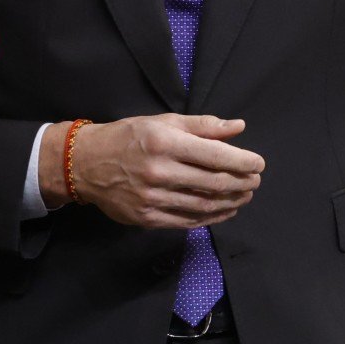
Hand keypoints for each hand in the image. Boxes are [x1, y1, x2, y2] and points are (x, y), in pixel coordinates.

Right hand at [40, 113, 263, 228]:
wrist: (85, 164)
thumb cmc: (129, 137)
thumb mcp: (164, 122)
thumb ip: (203, 126)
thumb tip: (238, 127)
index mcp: (165, 143)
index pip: (215, 155)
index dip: (243, 161)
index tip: (259, 163)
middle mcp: (159, 172)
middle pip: (213, 183)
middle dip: (241, 183)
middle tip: (255, 182)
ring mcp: (152, 198)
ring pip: (203, 205)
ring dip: (231, 202)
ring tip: (244, 196)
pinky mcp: (146, 218)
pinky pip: (186, 221)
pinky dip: (210, 218)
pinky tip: (224, 211)